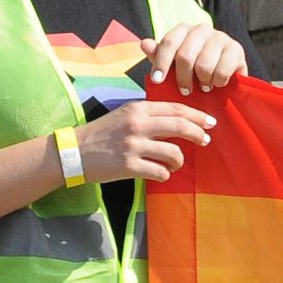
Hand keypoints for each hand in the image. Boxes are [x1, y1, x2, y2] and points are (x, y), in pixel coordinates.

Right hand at [74, 99, 216, 185]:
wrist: (74, 152)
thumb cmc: (102, 134)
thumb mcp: (124, 114)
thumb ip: (148, 114)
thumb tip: (178, 118)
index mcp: (137, 109)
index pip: (175, 108)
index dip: (196, 115)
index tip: (209, 122)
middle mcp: (137, 125)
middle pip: (179, 126)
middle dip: (198, 134)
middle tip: (205, 140)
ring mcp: (133, 146)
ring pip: (174, 153)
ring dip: (179, 160)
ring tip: (174, 163)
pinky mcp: (129, 166)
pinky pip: (160, 172)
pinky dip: (164, 175)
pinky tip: (159, 173)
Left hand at [142, 24, 246, 92]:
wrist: (225, 75)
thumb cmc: (194, 70)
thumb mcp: (173, 64)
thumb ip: (158, 55)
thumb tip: (144, 44)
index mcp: (184, 29)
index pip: (168, 42)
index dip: (161, 63)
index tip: (157, 81)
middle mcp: (202, 28)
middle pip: (185, 56)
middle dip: (183, 78)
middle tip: (185, 90)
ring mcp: (221, 37)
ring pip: (204, 65)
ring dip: (202, 82)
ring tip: (204, 86)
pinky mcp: (237, 49)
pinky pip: (221, 71)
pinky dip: (217, 82)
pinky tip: (217, 83)